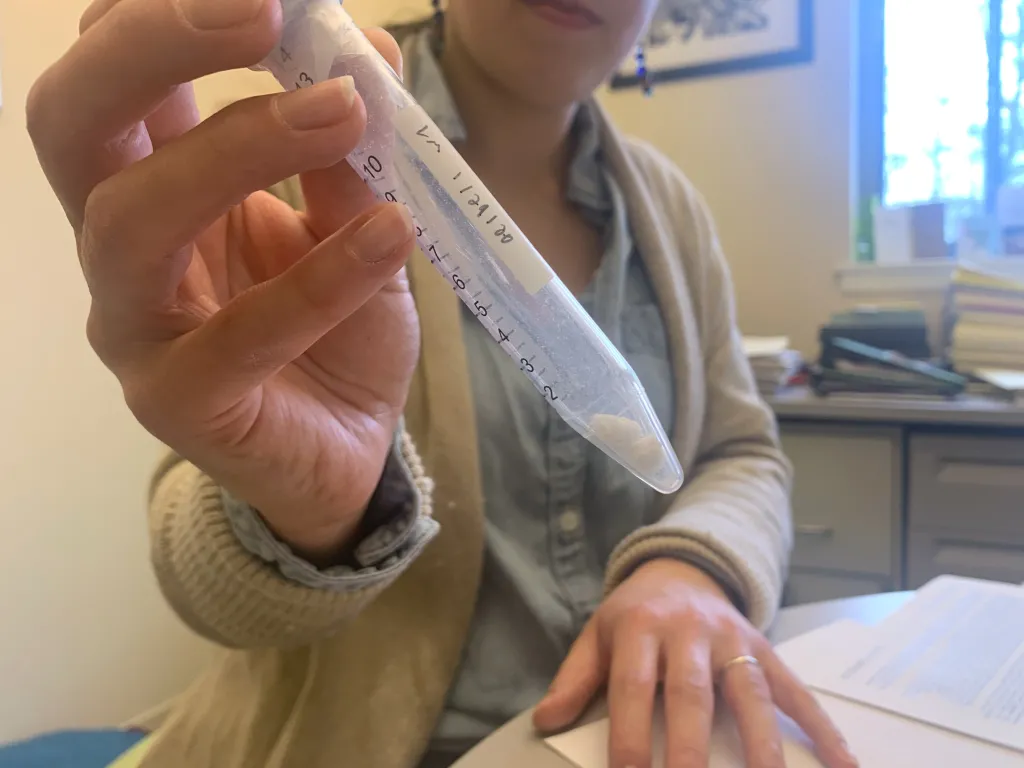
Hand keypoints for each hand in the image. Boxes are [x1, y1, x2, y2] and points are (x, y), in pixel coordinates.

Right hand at [28, 0, 417, 559]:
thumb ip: (350, 151)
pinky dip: (319, 279)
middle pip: (72, 121)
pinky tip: (390, 236)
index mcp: (155, 177)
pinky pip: (235, 337)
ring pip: (132, 220)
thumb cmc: (337, 326)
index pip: (111, 71)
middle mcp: (121, 241)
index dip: (155, 11)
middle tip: (259, 10)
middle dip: (151, 48)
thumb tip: (367, 56)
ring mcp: (135, 326)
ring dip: (239, 148)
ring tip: (344, 115)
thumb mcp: (357, 221)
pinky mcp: (177, 402)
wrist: (349, 443)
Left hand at [534, 560, 857, 767]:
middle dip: (690, 749)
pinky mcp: (764, 648)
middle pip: (691, 693)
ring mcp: (733, 638)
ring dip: (761, 744)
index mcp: (640, 627)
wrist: (682, 567)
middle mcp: (689, 630)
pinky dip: (821, 725)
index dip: (627, 736)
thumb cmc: (634, 613)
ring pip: (749, 691)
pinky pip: (794, 689)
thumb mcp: (598, 634)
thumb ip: (575, 677)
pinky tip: (843, 762)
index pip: (631, 686)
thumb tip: (545, 720)